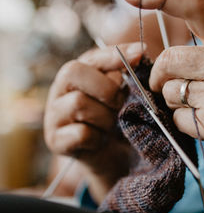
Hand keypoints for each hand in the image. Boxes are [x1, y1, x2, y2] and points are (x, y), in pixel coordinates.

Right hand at [44, 43, 142, 201]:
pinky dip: (98, 138)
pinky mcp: (55, 140)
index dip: (116, 54)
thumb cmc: (120, 121)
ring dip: (106, 116)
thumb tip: (141, 51)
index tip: (141, 53)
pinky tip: (101, 140)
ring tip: (112, 126)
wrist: (113, 160)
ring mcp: (54, 115)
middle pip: (74, 72)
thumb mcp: (126, 95)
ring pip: (79, 102)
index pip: (92, 56)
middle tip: (121, 105)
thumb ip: (129, 75)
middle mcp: (60, 90)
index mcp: (78, 75)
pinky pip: (81, 132)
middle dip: (107, 88)